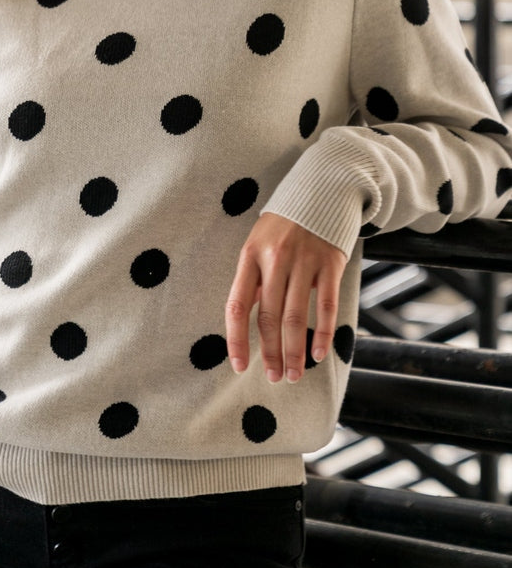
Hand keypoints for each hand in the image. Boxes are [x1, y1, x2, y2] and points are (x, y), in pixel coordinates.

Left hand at [225, 213, 346, 382]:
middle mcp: (275, 258)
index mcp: (250, 255)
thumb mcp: (258, 243)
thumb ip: (254, 279)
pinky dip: (322, 334)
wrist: (321, 189)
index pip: (238, 305)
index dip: (236, 339)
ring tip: (292, 374)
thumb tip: (249, 321)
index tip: (239, 365)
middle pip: (270, 317)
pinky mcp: (331, 263)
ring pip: (296, 317)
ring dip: (293, 351)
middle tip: (273, 377)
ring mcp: (304, 260)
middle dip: (270, 353)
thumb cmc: (284, 224)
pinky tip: (318, 354)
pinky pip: (326, 305)